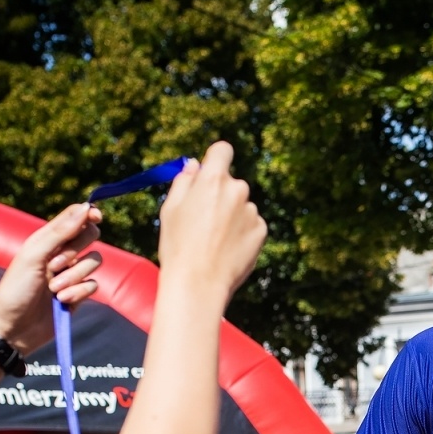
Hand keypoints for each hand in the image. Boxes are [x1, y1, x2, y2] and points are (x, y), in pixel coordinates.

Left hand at [0, 203, 104, 353]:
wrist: (13, 327)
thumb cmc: (16, 289)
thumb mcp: (34, 255)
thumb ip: (60, 231)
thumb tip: (85, 207)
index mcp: (47, 239)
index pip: (75, 217)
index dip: (87, 213)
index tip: (96, 217)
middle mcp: (61, 254)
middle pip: (90, 237)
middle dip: (76, 250)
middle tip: (55, 264)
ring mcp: (71, 274)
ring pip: (94, 262)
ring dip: (75, 276)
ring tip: (54, 289)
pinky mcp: (78, 295)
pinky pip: (93, 285)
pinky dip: (78, 293)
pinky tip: (61, 302)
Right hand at [158, 142, 267, 302]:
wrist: (199, 283)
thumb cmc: (178, 245)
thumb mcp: (171, 208)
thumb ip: (184, 181)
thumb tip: (195, 166)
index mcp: (213, 179)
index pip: (222, 150)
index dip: (216, 159)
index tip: (211, 170)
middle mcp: (237, 190)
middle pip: (231, 183)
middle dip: (220, 194)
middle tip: (203, 220)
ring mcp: (251, 211)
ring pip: (241, 206)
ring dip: (232, 215)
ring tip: (214, 240)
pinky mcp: (261, 231)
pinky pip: (251, 224)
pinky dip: (242, 232)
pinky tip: (227, 248)